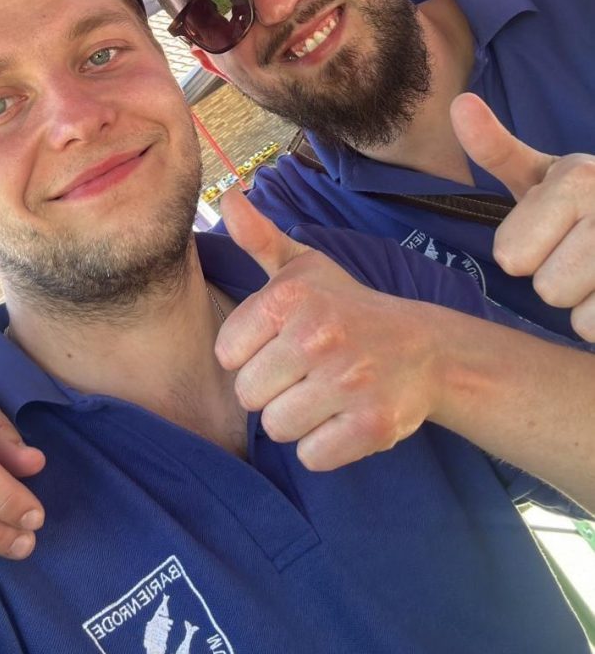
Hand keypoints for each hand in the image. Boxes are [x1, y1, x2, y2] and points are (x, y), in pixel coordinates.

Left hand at [214, 189, 440, 470]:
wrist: (427, 350)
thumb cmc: (349, 308)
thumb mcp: (304, 267)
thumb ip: (259, 239)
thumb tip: (228, 196)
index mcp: (291, 297)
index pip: (227, 355)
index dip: (251, 355)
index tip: (283, 344)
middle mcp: (319, 337)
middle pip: (248, 396)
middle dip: (273, 390)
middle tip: (307, 373)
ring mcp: (349, 383)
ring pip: (278, 428)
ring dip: (297, 419)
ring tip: (324, 395)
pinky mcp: (372, 426)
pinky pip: (312, 456)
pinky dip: (324, 446)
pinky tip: (343, 418)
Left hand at [451, 93, 594, 339]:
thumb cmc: (587, 204)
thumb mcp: (543, 175)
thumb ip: (496, 150)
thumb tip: (458, 104)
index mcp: (577, 178)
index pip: (510, 256)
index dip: (525, 253)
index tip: (551, 232)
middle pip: (547, 290)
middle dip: (558, 282)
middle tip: (580, 256)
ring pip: (580, 318)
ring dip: (585, 305)